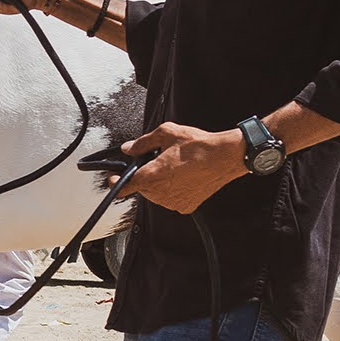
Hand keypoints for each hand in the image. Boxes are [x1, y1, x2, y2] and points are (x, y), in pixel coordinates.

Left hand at [117, 122, 246, 214]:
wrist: (225, 157)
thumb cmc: (199, 146)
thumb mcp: (166, 134)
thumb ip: (142, 143)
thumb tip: (129, 148)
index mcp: (151, 176)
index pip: (122, 187)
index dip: (115, 181)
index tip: (114, 177)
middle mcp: (160, 193)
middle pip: (141, 187)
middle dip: (145, 175)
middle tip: (158, 161)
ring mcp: (173, 202)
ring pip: (156, 194)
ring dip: (159, 183)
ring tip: (175, 167)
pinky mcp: (186, 206)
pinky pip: (171, 199)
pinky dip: (173, 190)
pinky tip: (183, 176)